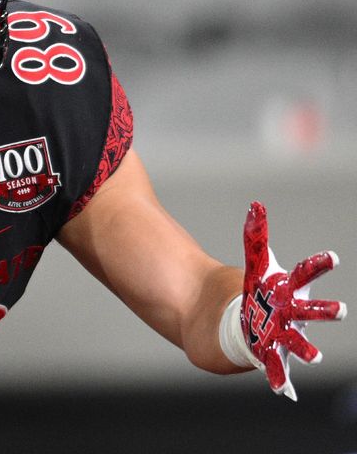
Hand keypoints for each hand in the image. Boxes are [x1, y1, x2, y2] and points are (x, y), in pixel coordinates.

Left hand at [242, 201, 346, 399]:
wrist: (255, 322)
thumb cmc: (263, 291)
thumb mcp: (256, 263)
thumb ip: (256, 236)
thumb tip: (255, 205)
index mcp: (291, 290)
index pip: (307, 274)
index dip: (320, 265)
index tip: (333, 257)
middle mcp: (295, 314)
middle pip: (312, 312)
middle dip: (326, 311)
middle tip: (340, 311)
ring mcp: (286, 335)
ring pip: (298, 343)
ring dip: (307, 349)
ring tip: (315, 357)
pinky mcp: (272, 353)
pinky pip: (276, 367)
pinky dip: (280, 378)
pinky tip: (282, 390)